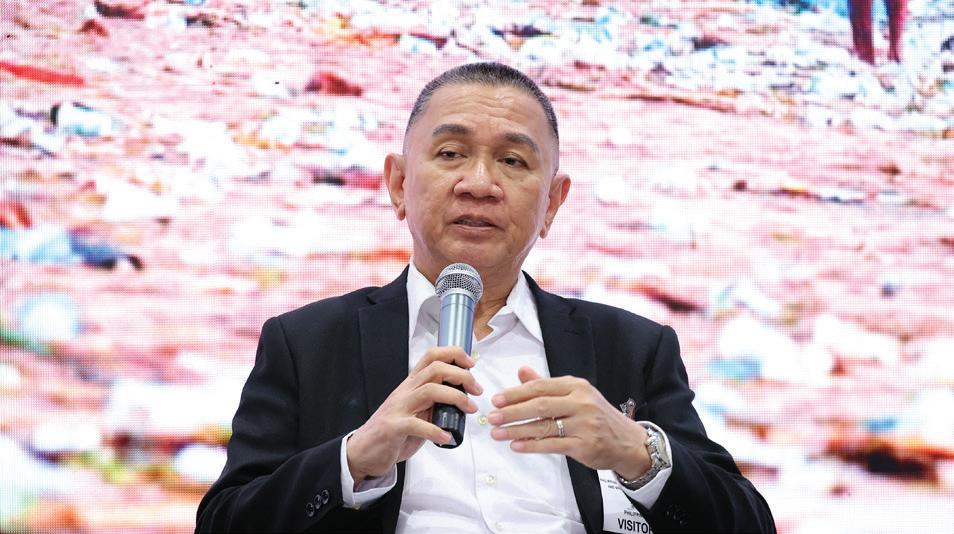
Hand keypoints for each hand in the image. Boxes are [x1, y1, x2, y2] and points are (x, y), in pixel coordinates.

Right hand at [346, 347, 481, 483]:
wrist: (364, 451)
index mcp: (411, 385)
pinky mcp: (393, 428)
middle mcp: (405, 392)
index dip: (454, 354)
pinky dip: (435, 431)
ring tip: (469, 409)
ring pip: (429, 391)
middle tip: (477, 391)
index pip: (431, 357)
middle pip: (435, 370)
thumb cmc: (393, 431)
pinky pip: (416, 425)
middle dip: (461, 376)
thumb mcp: (417, 411)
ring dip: (455, 398)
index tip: (471, 364)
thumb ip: (435, 403)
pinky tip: (446, 437)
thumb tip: (462, 399)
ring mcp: (398, 408)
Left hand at [488, 367, 650, 479]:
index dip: (516, 393)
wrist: (628, 442)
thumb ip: (547, 385)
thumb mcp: (576, 395)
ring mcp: (584, 424)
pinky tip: (516, 445)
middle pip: (540, 405)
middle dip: (512, 411)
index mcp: (576, 386)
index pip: (540, 387)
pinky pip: (552, 445)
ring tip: (497, 433)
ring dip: (517, 430)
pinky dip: (532, 445)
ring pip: (544, 426)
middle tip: (492, 417)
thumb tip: (522, 371)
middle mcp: (581, 402)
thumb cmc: (597, 416)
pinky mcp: (585, 446)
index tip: (497, 399)